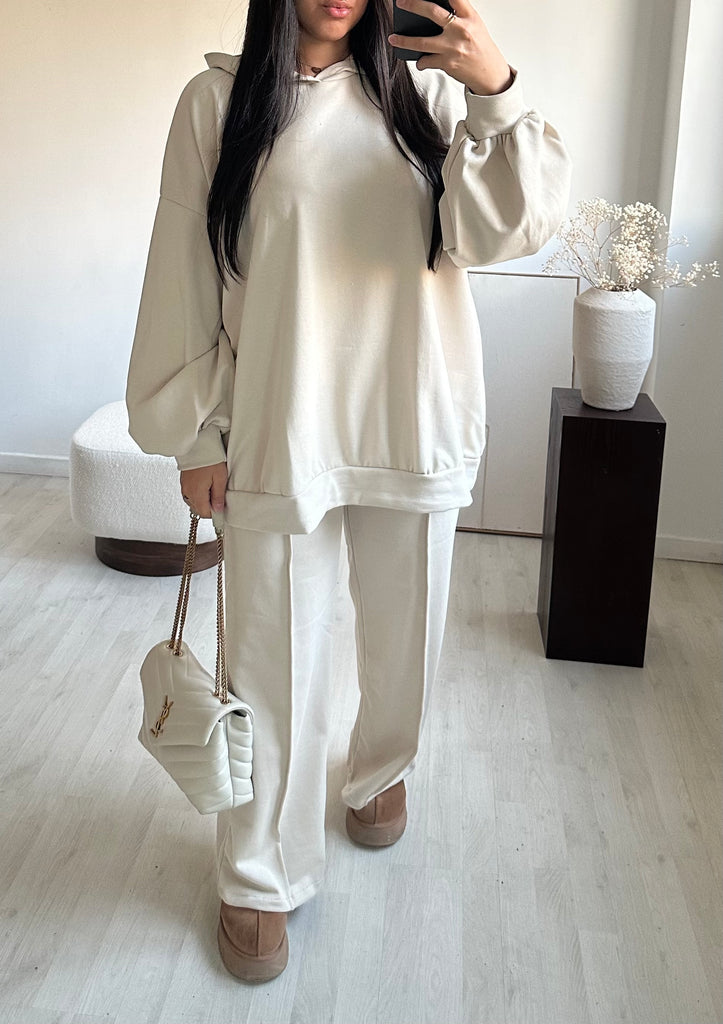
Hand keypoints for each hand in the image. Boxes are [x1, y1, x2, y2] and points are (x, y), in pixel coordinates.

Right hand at [179, 462, 227, 518]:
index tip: (221, 509)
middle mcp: (188, 492)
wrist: (198, 444)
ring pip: (194, 503)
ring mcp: (184, 487)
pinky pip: (190, 495)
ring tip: (212, 491)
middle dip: (209, 508)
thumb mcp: (220, 478)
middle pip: (198, 509)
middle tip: (219, 499)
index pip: (205, 513)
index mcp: (197, 493)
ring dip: (203, 502)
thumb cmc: (210, 458)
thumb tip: (218, 509)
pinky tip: (205, 487)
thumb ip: (218, 496)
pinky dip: (198, 495)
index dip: (215, 513)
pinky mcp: (184, 482)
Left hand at [389, 0, 513, 94]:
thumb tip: (432, 12)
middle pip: (432, 12)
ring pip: (421, 41)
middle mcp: (460, 29)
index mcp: (469, 16)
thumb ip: (457, 16)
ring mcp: (452, 47)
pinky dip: (421, 62)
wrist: (490, 74)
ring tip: (393, 38)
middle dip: (413, 5)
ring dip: (404, 40)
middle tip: (400, 2)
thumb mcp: (474, 26)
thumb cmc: (480, 48)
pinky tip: (420, 61)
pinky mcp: (447, 63)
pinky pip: (426, 61)